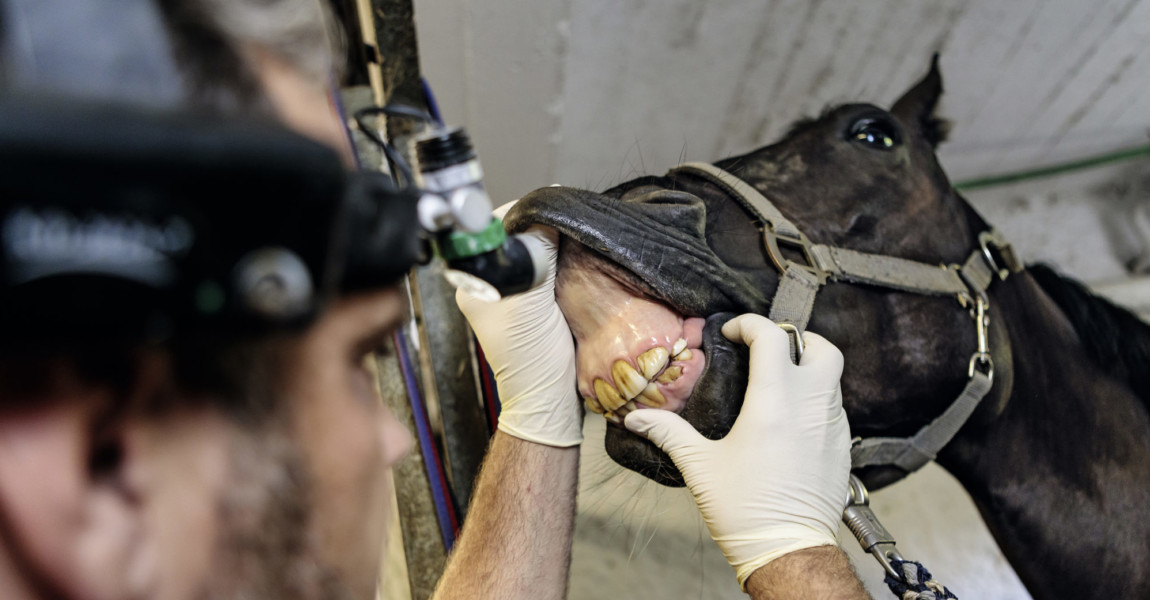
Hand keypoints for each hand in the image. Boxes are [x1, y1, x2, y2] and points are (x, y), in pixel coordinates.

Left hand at [456, 226, 581, 446]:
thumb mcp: (531, 302)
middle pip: (518, 237)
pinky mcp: (541, 301)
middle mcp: (494, 282)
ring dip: (559, 244)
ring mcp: (519, 292)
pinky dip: (567, 260)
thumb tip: (546, 216)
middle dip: (544, 227)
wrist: (553, 401)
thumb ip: (535, 258)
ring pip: (537, 251)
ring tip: (579, 237)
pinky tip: (581, 257)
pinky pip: (552, 268)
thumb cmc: (532, 360)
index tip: (553, 212)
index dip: (524, 216)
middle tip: (570, 222)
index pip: (495, 230)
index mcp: (477, 281)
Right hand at [623, 314, 849, 587]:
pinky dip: (815, 399)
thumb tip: (637, 418)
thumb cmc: (745, 509)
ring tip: (776, 383)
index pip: (772, 337)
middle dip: (795, 339)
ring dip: (806, 369)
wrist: (789, 550)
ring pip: (832, 377)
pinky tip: (791, 419)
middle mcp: (810, 406)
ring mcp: (831, 426)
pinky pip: (834, 407)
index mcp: (774, 402)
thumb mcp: (700, 466)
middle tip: (768, 349)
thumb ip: (669, 433)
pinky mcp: (842, 447)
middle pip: (820, 347)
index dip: (750, 324)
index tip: (732, 332)